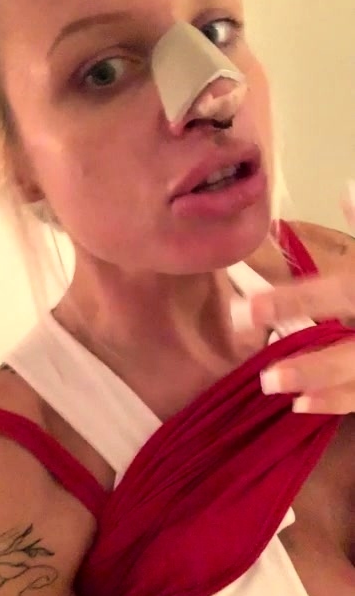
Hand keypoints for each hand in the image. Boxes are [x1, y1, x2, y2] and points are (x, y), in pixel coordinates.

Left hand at [231, 195, 354, 414]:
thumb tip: (345, 189)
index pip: (339, 293)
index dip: (295, 302)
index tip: (251, 310)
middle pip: (353, 352)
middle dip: (312, 365)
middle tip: (265, 377)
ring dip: (323, 388)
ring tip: (277, 391)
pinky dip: (340, 401)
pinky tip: (304, 405)